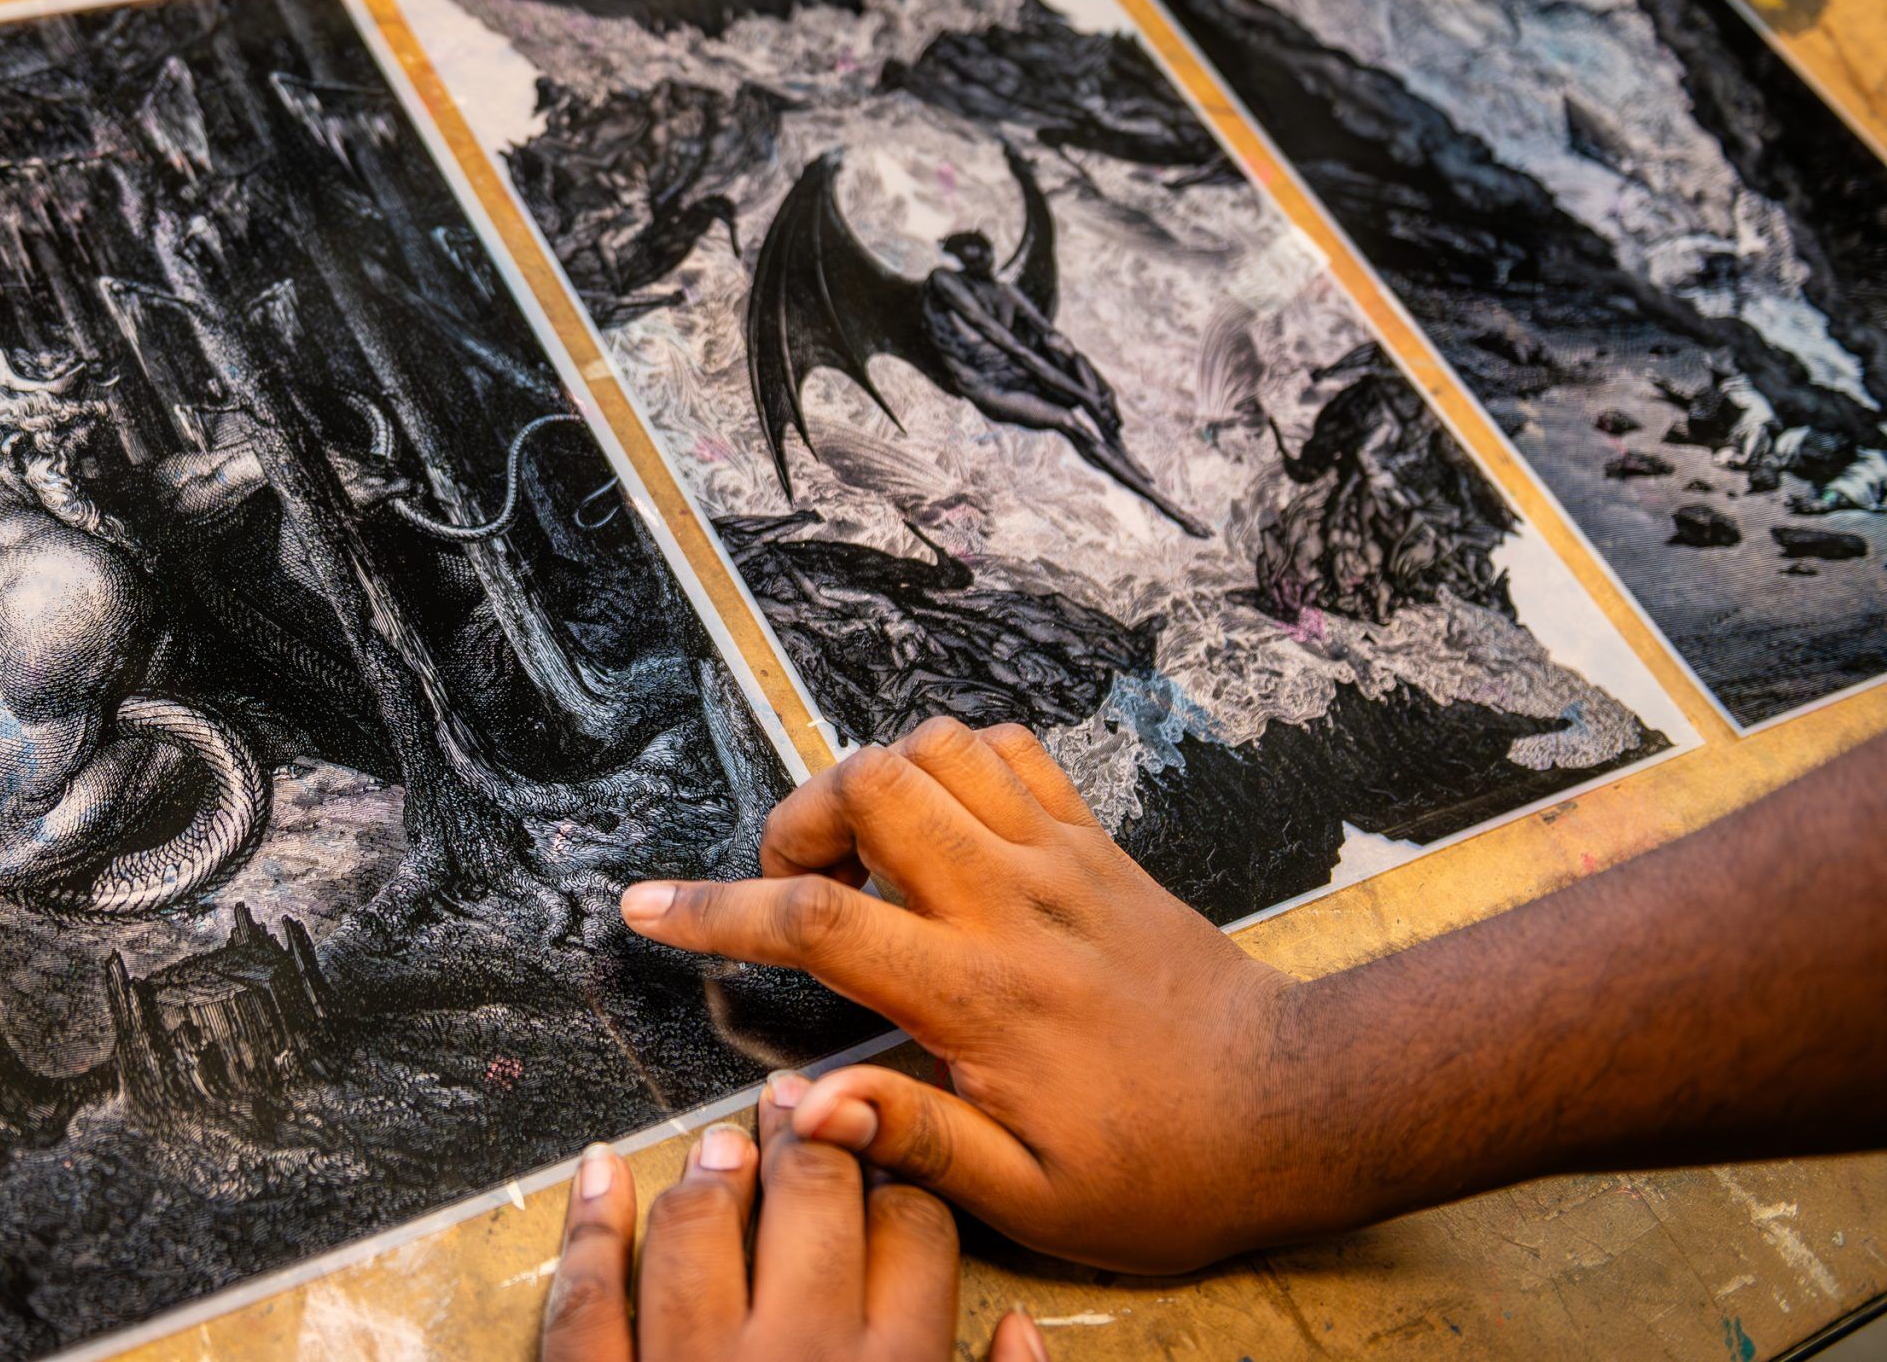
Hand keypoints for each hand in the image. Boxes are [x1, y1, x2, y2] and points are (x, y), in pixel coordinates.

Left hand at [542, 1082, 1008, 1360]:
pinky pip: (588, 1300)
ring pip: (698, 1227)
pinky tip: (599, 1175)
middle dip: (812, 1139)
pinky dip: (588, 1227)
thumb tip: (1020, 1334)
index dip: (904, 1179)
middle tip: (802, 1106)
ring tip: (721, 1142)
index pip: (918, 1231)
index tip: (890, 1156)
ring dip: (710, 1170)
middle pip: (812, 1197)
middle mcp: (799, 1360)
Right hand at [618, 718, 1315, 1274]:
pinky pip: (1011, 750)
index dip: (715, 909)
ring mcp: (1059, 857)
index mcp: (978, 994)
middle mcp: (1012, 902)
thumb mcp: (1032, 1197)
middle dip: (797, 818)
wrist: (1295, 1106)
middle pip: (869, 784)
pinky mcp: (1096, 842)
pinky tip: (941, 826)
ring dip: (873, 779)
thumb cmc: (1165, 1167)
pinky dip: (955, 762)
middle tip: (792, 886)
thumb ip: (914, 1137)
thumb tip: (806, 1108)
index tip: (646, 907)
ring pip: (936, 745)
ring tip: (862, 855)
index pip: (817, 923)